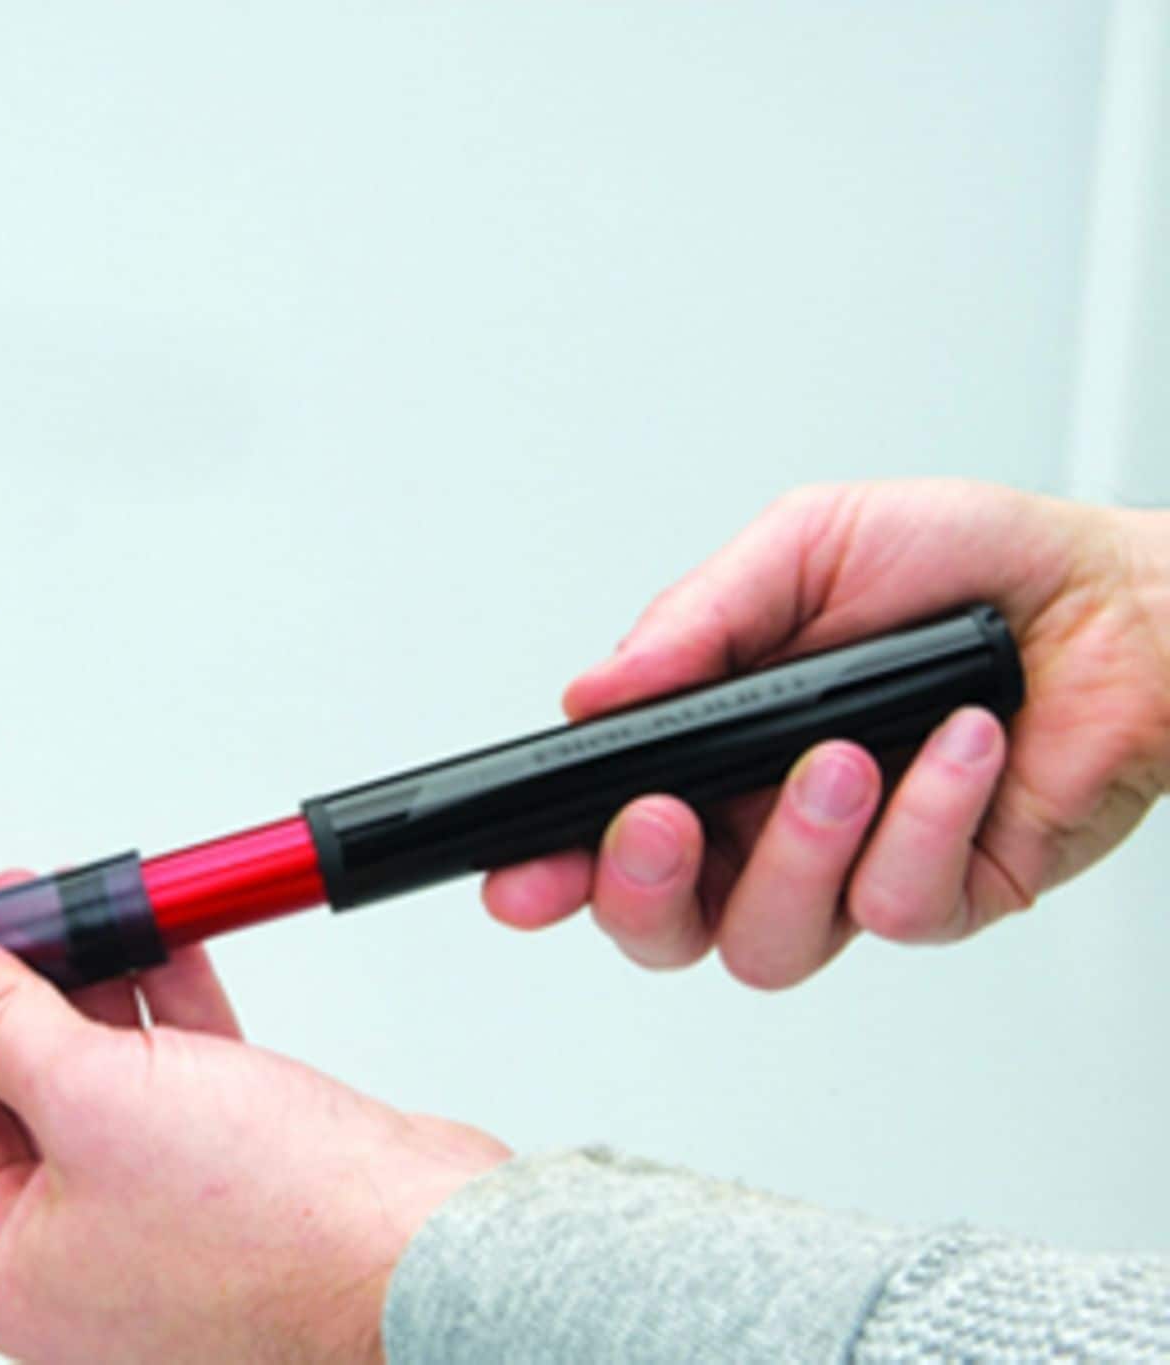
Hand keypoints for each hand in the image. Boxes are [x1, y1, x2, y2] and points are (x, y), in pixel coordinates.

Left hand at [0, 879, 508, 1363]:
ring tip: (81, 898)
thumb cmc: (284, 1237)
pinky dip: (166, 1008)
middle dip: (17, 981)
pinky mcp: (237, 1180)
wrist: (440, 1260)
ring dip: (93, 981)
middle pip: (17, 1088)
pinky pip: (176, 1077)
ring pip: (100, 1074)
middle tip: (15, 901)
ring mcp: (162, 1220)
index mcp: (17, 1269)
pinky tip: (158, 942)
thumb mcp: (92, 1098)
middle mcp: (84, 1257)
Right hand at [484, 481, 1169, 987]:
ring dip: (795, 849)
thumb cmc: (970, 568)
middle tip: (662, 818)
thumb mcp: (807, 549)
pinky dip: (924, 818)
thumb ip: (696, 619)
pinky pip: (895, 906)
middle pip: (662, 929)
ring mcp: (851, 873)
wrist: (1120, 600)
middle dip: (642, 888)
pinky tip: (952, 743)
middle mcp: (766, 826)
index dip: (548, 870)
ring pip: (767, 943)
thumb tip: (597, 689)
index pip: (603, 836)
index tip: (516, 876)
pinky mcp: (943, 898)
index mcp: (711, 752)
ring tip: (841, 756)